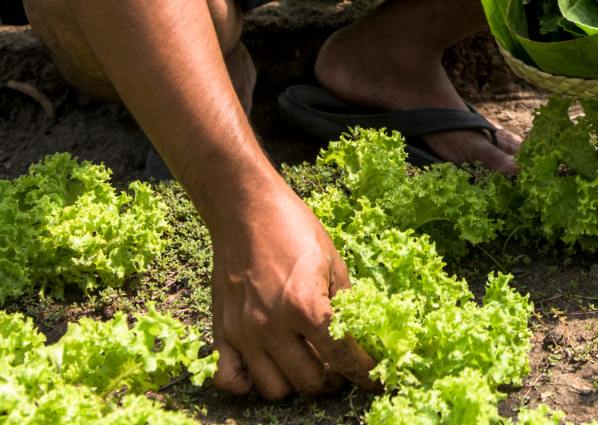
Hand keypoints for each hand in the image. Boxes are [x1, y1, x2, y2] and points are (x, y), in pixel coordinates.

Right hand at [207, 178, 375, 397]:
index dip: (364, 374)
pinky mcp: (223, 331)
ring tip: (307, 367)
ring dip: (296, 384)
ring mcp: (244, 332)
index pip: (342, 358)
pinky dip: (248, 386)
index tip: (374, 381)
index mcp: (306, 306)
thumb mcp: (333, 260)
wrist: (246, 210)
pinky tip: (266, 370)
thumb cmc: (293, 228)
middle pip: (309, 382)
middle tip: (339, 370)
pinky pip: (230, 380)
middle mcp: (273, 326)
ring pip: (274, 389)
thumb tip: (359, 333)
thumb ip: (345, 302)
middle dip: (332, 382)